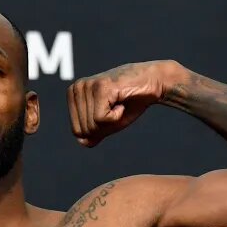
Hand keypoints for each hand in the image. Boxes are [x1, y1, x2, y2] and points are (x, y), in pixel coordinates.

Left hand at [68, 61, 182, 146]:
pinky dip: (116, 116)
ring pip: (92, 125)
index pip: (77, 132)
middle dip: (104, 126)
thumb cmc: (131, 102)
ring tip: (119, 103)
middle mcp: (77, 88)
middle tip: (116, 108)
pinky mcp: (100, 88)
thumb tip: (82, 143)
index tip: (109, 113)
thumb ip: (94, 132)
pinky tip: (122, 102)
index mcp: (73, 94)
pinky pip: (101, 119)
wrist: (153, 83)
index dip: (98, 130)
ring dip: (111, 120)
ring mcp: (88, 86)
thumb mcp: (109, 122)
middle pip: (83, 130)